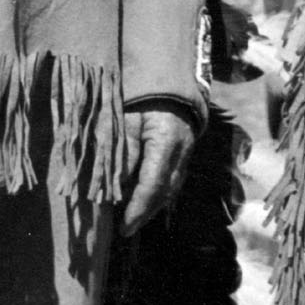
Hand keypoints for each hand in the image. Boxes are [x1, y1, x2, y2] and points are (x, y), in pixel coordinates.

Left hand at [121, 103, 197, 234]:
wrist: (168, 75)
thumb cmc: (142, 93)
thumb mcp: (126, 117)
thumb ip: (123, 150)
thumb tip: (117, 185)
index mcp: (167, 141)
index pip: (153, 185)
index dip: (138, 209)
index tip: (124, 227)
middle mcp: (182, 151)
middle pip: (165, 193)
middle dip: (145, 213)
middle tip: (125, 228)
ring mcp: (187, 152)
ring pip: (172, 189)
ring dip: (152, 206)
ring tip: (132, 218)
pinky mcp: (185, 151)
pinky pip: (174, 179)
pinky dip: (159, 193)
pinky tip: (144, 198)